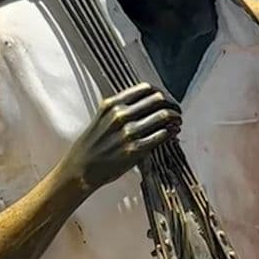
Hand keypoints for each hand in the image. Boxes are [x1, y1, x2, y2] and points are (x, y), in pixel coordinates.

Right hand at [64, 84, 180, 196]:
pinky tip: (173, 133)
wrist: (80, 170)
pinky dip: (171, 132)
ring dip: (175, 118)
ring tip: (178, 122)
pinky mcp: (135, 150)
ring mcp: (128, 132)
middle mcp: (120, 115)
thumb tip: (148, 103)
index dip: (161, 93)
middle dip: (171, 104)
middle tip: (176, 111)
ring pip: (163, 116)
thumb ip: (122, 108)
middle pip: (158, 100)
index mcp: (112, 104)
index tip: (166, 100)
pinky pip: (161, 135)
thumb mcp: (102, 118)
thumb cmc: (93, 144)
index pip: (146, 89)